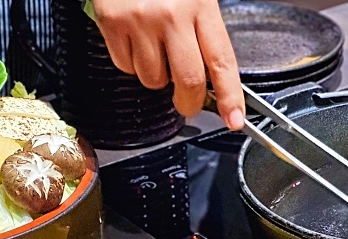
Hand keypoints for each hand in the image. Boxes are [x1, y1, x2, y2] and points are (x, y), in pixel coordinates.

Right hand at [91, 0, 244, 129]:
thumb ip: (205, 33)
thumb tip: (214, 81)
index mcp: (201, 6)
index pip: (221, 61)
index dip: (230, 96)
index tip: (234, 119)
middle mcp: (172, 15)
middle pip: (187, 81)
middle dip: (189, 102)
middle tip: (188, 103)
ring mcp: (140, 21)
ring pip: (153, 79)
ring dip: (157, 77)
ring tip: (156, 51)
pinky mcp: (112, 24)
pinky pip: (126, 67)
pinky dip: (132, 64)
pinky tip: (136, 41)